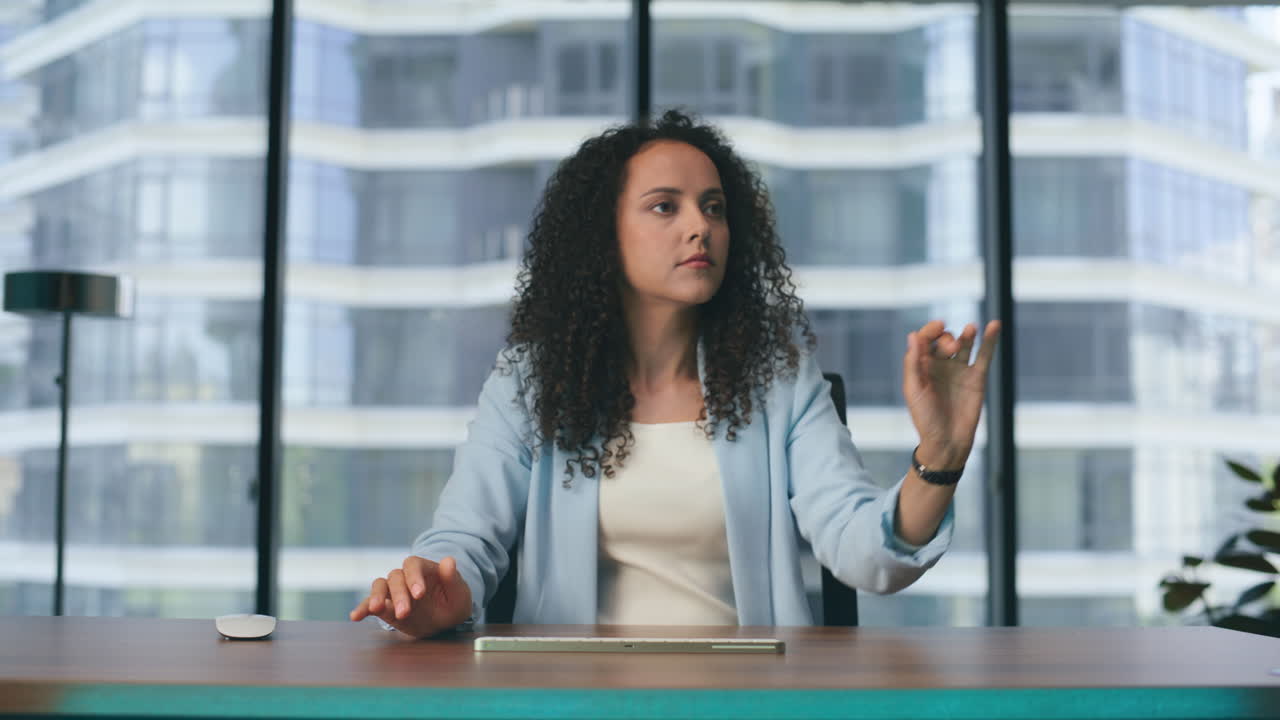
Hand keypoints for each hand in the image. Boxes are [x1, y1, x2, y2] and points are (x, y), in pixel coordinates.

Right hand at [349, 555, 472, 639]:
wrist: (445, 620)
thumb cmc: (454, 602)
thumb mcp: (459, 593)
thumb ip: (452, 578)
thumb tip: (449, 560)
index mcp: (422, 568)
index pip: (413, 565)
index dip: (414, 577)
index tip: (419, 594)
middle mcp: (404, 576)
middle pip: (395, 577)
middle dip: (399, 594)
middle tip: (405, 612)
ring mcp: (393, 591)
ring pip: (379, 586)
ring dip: (376, 597)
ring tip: (375, 609)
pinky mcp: (384, 607)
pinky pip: (369, 605)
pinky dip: (362, 609)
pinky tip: (355, 616)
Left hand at [902, 319, 1000, 468]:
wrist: (947, 440)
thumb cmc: (925, 418)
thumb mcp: (914, 389)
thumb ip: (913, 362)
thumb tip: (913, 335)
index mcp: (921, 366)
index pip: (925, 339)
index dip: (931, 330)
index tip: (939, 326)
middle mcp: (940, 365)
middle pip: (944, 340)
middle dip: (947, 339)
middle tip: (951, 348)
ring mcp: (959, 370)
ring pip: (965, 344)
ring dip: (967, 334)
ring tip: (971, 329)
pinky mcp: (977, 378)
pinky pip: (984, 355)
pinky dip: (990, 340)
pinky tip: (995, 325)